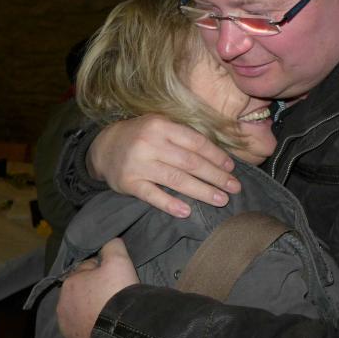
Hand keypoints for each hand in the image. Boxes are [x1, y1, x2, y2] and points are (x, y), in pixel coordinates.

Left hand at [57, 238, 138, 337]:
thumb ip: (112, 245)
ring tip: (109, 311)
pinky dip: (90, 324)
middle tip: (113, 294)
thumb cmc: (117, 293)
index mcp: (70, 282)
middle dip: (95, 289)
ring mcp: (66, 325)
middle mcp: (62, 304)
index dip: (103, 270)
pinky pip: (82, 327)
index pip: (88, 269)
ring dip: (91, 308)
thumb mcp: (119, 260)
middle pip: (83, 290)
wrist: (120, 332)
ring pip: (80, 309)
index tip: (115, 277)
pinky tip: (103, 324)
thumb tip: (109, 240)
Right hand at [88, 114, 239, 217]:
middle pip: (190, 162)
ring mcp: (139, 164)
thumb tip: (218, 157)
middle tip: (234, 187)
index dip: (216, 156)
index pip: (195, 142)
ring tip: (221, 199)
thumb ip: (184, 137)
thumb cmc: (141, 136)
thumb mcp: (161, 126)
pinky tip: (186, 211)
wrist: (104, 147)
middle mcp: (150, 143)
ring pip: (176, 180)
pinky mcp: (129, 183)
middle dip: (215, 176)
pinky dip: (170, 204)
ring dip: (202, 191)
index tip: (231, 168)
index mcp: (161, 125)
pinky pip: (152, 195)